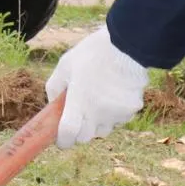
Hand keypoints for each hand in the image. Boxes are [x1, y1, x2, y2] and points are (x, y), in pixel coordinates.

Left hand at [45, 24, 149, 148]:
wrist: (127, 45)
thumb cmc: (92, 53)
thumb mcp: (65, 66)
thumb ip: (54, 88)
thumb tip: (53, 106)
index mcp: (79, 102)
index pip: (69, 134)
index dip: (63, 141)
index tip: (61, 138)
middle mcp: (98, 113)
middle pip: (85, 137)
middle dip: (79, 131)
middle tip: (79, 115)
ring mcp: (116, 113)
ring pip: (103, 130)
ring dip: (97, 123)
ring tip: (98, 99)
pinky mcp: (132, 110)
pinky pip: (119, 120)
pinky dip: (114, 114)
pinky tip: (113, 94)